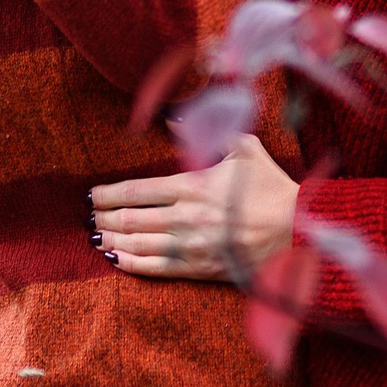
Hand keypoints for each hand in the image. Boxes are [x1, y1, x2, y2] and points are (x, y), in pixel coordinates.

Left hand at [89, 135, 298, 280]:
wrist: (299, 230)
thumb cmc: (271, 187)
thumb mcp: (244, 148)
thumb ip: (208, 132)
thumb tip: (172, 117)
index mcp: (194, 184)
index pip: (137, 190)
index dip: (109, 193)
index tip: (91, 194)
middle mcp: (186, 216)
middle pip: (130, 218)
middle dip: (103, 216)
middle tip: (87, 216)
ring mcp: (191, 245)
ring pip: (137, 244)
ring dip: (111, 239)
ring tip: (94, 236)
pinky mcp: (200, 269)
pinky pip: (156, 268)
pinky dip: (130, 264)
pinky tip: (114, 259)